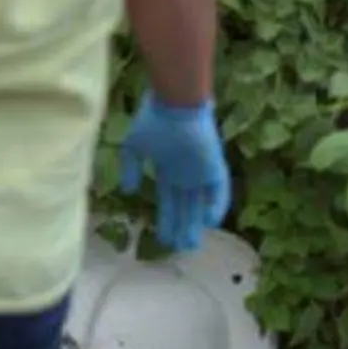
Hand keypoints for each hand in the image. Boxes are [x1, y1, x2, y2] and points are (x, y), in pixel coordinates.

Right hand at [119, 92, 230, 251]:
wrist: (174, 101)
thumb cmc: (152, 120)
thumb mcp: (133, 146)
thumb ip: (130, 168)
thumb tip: (127, 190)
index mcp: (168, 167)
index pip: (169, 198)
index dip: (165, 217)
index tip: (161, 237)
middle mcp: (185, 173)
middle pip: (185, 205)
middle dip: (181, 225)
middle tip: (179, 247)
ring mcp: (201, 171)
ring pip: (200, 203)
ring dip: (196, 222)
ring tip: (190, 243)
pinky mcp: (214, 166)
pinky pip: (219, 190)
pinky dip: (217, 206)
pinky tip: (210, 223)